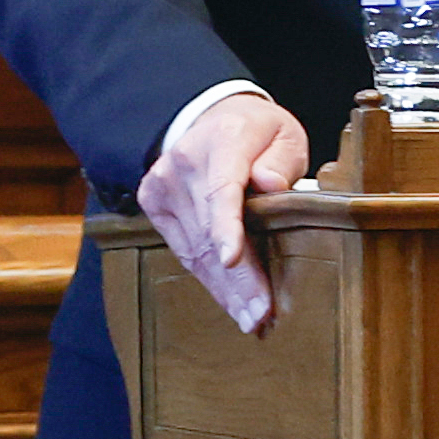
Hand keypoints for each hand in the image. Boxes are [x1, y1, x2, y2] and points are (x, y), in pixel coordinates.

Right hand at [135, 91, 311, 335]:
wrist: (213, 119)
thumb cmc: (258, 133)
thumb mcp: (285, 135)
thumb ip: (281, 160)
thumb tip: (271, 186)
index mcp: (224, 139)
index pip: (221, 187)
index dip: (226, 225)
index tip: (232, 258)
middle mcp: (185, 161)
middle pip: (210, 230)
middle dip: (238, 279)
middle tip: (261, 314)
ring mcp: (163, 183)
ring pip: (196, 248)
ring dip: (225, 289)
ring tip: (251, 319)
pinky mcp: (153, 202)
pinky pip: (184, 250)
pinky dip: (209, 279)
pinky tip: (230, 302)